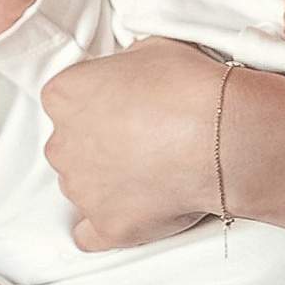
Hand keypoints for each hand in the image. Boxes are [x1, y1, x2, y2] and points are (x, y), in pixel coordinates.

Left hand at [39, 38, 229, 249]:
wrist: (221, 135)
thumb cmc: (191, 89)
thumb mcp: (149, 50)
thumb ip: (122, 69)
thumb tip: (131, 81)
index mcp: (64, 96)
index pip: (65, 102)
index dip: (99, 105)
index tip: (123, 109)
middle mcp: (62, 144)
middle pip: (71, 146)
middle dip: (100, 145)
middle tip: (144, 140)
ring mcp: (81, 189)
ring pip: (83, 187)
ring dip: (109, 183)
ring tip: (154, 173)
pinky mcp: (106, 225)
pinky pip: (91, 234)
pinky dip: (108, 225)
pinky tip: (130, 215)